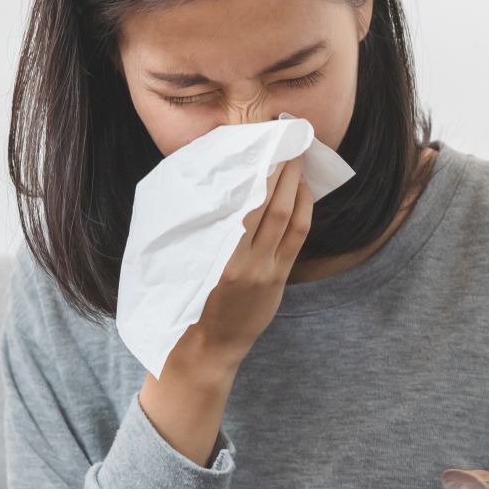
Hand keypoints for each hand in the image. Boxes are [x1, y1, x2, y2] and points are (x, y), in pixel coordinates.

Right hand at [163, 155, 312, 377]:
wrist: (205, 350)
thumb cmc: (186, 302)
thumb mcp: (184, 262)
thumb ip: (203, 228)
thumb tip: (217, 184)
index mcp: (215, 254)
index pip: (244, 202)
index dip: (258, 171)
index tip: (262, 143)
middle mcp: (242, 260)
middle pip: (269, 203)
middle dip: (281, 168)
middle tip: (287, 137)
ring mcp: (264, 270)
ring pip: (286, 216)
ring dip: (295, 183)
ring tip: (298, 155)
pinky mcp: (278, 278)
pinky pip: (296, 237)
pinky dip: (303, 209)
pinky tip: (303, 189)